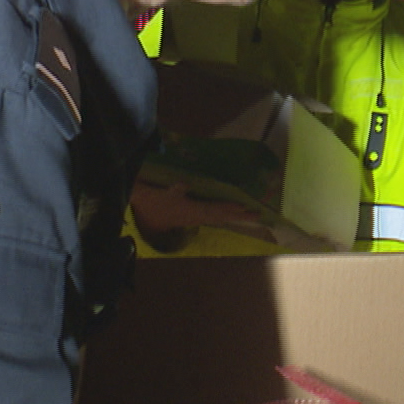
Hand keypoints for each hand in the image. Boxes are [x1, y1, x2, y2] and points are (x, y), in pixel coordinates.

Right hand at [130, 180, 259, 250]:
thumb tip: (184, 184)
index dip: (228, 208)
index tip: (243, 207)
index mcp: (190, 211)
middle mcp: (197, 217)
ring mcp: (196, 218)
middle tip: (259, 215)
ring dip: (236, 217)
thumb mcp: (162, 193)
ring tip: (253, 216)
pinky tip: (235, 214)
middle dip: (240, 216)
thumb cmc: (154, 199)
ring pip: (220, 218)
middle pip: (222, 217)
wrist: (144, 209)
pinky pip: (215, 217)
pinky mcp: (195, 217)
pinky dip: (227, 215)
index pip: (213, 209)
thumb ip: (173, 189)